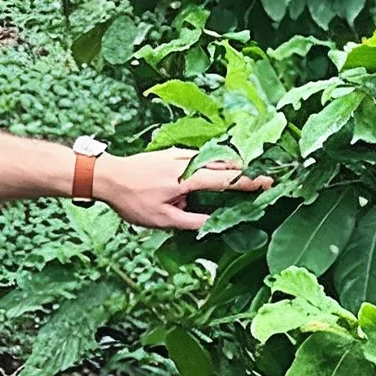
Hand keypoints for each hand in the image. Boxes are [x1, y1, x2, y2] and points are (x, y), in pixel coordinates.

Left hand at [95, 149, 272, 231]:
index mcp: (187, 178)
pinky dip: (213, 162)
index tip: (269, 182)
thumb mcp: (162, 219)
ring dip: (230, 166)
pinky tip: (214, 171)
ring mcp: (179, 153)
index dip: (249, 182)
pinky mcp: (171, 152)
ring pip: (213, 157)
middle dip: (245, 170)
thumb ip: (191, 221)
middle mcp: (186, 161)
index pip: (226, 179)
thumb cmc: (131, 199)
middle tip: (263, 178)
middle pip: (224, 163)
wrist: (106, 175)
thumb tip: (213, 223)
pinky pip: (200, 155)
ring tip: (243, 176)